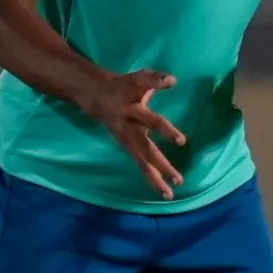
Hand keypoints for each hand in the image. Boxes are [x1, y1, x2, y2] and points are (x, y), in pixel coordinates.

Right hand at [89, 68, 187, 196]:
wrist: (95, 96)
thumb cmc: (124, 87)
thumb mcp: (138, 79)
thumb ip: (155, 79)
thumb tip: (173, 80)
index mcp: (133, 106)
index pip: (149, 109)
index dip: (159, 97)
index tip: (176, 111)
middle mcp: (129, 126)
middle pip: (146, 147)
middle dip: (161, 162)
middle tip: (177, 177)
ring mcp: (127, 140)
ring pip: (142, 162)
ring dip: (156, 178)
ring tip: (171, 194)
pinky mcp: (128, 148)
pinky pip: (142, 166)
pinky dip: (153, 180)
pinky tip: (165, 192)